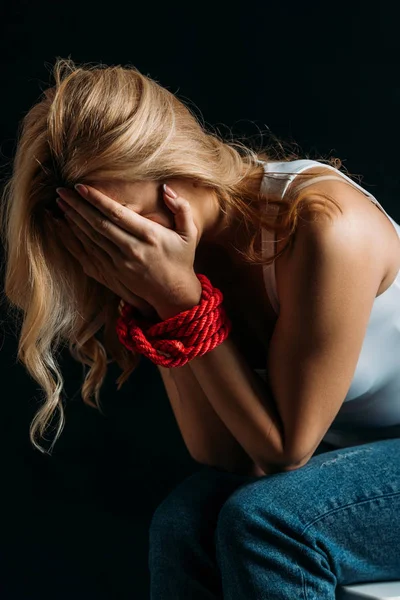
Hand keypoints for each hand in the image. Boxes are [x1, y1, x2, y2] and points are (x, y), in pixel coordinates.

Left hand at [52, 183, 201, 318]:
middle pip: (99, 224)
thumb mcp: (189, 233)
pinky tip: (67, 227)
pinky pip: (91, 253)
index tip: (80, 187)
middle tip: (61, 191)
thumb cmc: (181, 259)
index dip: (97, 199)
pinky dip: (77, 239)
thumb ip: (181, 208)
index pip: (117, 214)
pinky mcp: (114, 273)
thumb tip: (166, 188)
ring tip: (60, 204)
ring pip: (92, 238)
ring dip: (74, 220)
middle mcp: (133, 249)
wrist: (174, 292)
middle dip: (78, 206)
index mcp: (150, 235)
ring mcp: (122, 263)